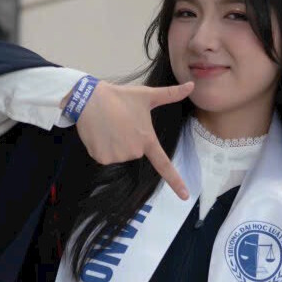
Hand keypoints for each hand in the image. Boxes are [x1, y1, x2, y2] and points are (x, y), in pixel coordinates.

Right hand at [75, 80, 195, 199]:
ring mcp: (117, 156)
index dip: (175, 181)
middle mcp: (134, 152)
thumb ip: (170, 94)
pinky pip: (104, 157)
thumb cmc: (120, 97)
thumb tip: (192, 85)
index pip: (164, 165)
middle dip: (127, 140)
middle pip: (134, 153)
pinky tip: (99, 132)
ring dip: (113, 144)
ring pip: (118, 155)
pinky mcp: (101, 158)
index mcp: (147, 140)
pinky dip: (101, 147)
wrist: (89, 98)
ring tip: (108, 126)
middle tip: (119, 123)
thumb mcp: (146, 95)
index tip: (185, 196)